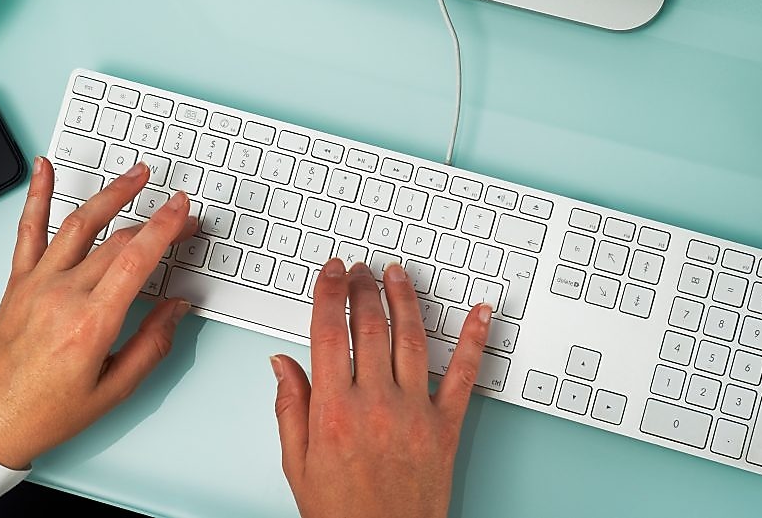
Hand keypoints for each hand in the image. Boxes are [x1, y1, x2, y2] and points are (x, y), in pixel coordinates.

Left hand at [0, 157, 196, 468]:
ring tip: (136, 175)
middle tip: (180, 213)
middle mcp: (61, 295)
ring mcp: (36, 284)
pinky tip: (42, 168)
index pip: (136, 259)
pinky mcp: (17, 283)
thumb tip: (178, 308)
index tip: (184, 210)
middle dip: (155, 220)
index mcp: (90, 323)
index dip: (165, 227)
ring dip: (111, 193)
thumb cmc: (45, 413)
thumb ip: (153, 344)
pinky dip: (35, 195)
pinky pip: (27, 230)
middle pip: (116, 240)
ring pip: (78, 224)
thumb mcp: (115, 390)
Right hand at [271, 259, 491, 517]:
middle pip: (369, 327)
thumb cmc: (341, 514)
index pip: (329, 335)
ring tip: (396, 275)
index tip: (331, 272)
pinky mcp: (445, 426)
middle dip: (363, 289)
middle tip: (359, 268)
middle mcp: (376, 404)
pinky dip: (474, 340)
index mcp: (334, 411)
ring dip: (404, 299)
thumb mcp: (298, 465)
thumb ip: (290, 408)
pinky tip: (480, 313)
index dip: (329, 295)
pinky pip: (464, 375)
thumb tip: (281, 363)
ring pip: (411, 339)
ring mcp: (414, 412)